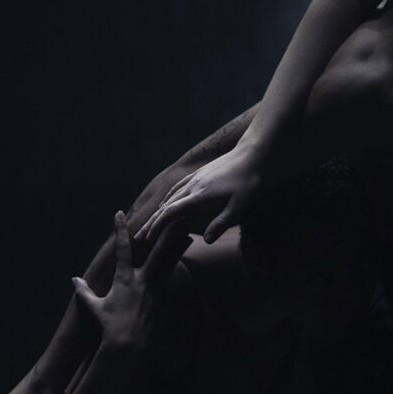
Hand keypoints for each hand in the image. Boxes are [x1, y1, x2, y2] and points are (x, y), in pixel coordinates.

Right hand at [75, 212, 185, 360]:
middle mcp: (142, 280)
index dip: (120, 230)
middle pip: (157, 251)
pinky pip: (169, 279)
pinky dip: (174, 268)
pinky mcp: (161, 298)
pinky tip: (181, 263)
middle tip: (174, 217)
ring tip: (188, 234)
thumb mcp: (94, 307)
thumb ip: (85, 292)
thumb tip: (74, 280)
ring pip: (168, 263)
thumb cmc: (108, 325)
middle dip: (165, 233)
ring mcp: (154, 289)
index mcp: (124, 278)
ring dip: (177, 248)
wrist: (126, 345)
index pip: (121, 249)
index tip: (119, 213)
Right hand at [135, 143, 262, 249]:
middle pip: (166, 206)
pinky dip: (168, 197)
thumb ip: (222, 222)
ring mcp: (196, 177)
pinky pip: (178, 186)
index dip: (158, 225)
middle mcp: (193, 185)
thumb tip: (206, 240)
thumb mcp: (239, 205)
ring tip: (150, 222)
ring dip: (158, 210)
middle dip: (152, 221)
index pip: (172, 212)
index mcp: (200, 195)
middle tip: (139, 235)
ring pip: (171, 195)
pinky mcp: (200, 172)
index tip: (148, 237)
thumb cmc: (249, 181)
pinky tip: (167, 201)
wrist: (253, 153)